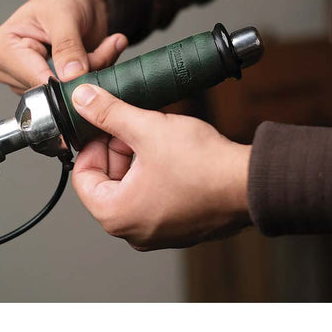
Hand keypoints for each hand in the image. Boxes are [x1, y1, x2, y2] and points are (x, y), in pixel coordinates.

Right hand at [0, 0, 127, 93]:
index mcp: (4, 47)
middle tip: (106, 46)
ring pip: (68, 91)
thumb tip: (70, 74)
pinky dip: (96, 72)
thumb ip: (67, 45)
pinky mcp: (52, 84)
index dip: (63, 78)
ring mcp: (32, 78)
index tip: (88, 68)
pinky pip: (79, 88)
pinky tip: (101, 53)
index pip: (32, 78)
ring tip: (102, 46)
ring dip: (93, 70)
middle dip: (83, 71)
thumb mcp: (65, 15)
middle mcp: (13, 68)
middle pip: (52, 88)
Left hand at [71, 84, 251, 250]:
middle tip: (135, 126)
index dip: (94, 143)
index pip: (83, 176)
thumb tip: (82, 99)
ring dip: (138, 158)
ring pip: (133, 188)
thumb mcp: (148, 129)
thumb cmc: (203, 165)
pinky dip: (157, 173)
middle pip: (108, 182)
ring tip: (158, 135)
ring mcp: (159, 232)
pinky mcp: (180, 226)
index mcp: (117, 215)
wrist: (249, 183)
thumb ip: (110, 112)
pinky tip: (173, 152)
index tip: (107, 125)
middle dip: (118, 149)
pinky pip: (155, 196)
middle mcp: (134, 232)